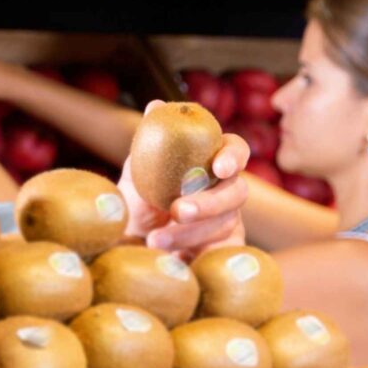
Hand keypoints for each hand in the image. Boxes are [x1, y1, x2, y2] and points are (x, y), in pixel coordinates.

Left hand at [122, 125, 251, 255]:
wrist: (130, 246)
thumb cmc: (139, 203)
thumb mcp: (138, 174)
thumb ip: (150, 142)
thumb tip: (156, 106)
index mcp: (211, 164)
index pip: (235, 150)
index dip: (233, 156)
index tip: (220, 166)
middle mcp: (226, 191)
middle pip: (237, 192)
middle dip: (208, 202)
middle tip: (177, 210)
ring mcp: (229, 223)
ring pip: (225, 226)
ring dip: (189, 233)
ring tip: (154, 241)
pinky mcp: (224, 252)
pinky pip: (225, 256)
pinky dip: (204, 258)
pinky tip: (182, 262)